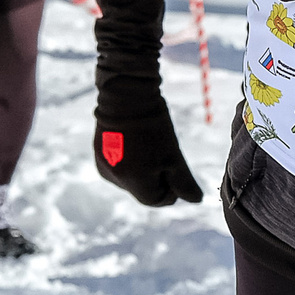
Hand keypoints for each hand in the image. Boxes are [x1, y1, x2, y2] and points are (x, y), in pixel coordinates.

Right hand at [93, 92, 202, 207]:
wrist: (126, 93)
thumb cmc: (154, 126)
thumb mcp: (174, 157)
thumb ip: (184, 184)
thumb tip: (196, 201)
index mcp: (132, 183)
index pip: (157, 200)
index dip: (171, 186)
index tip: (176, 165)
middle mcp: (113, 179)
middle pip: (143, 189)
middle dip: (157, 175)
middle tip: (163, 150)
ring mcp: (103, 164)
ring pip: (131, 177)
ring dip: (143, 167)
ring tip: (149, 141)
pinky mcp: (98, 151)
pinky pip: (119, 164)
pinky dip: (131, 157)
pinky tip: (136, 138)